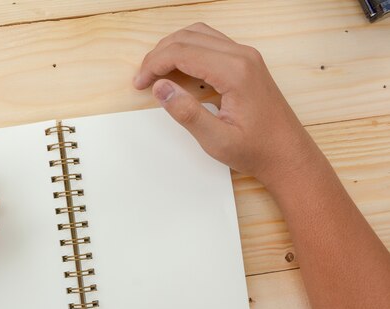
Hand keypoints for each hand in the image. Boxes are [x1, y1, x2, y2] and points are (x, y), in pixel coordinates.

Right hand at [134, 23, 320, 185]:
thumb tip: (160, 88)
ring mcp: (246, 56)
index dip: (154, 65)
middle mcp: (242, 56)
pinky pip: (210, 43)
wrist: (288, 155)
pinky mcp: (246, 62)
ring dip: (172, 48)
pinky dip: (187, 50)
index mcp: (235, 71)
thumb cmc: (257, 150)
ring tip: (155, 72)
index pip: (182, 52)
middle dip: (158, 55)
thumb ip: (186, 113)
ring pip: (198, 34)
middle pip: (187, 37)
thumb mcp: (216, 140)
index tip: (139, 84)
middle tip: (142, 79)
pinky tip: (178, 70)